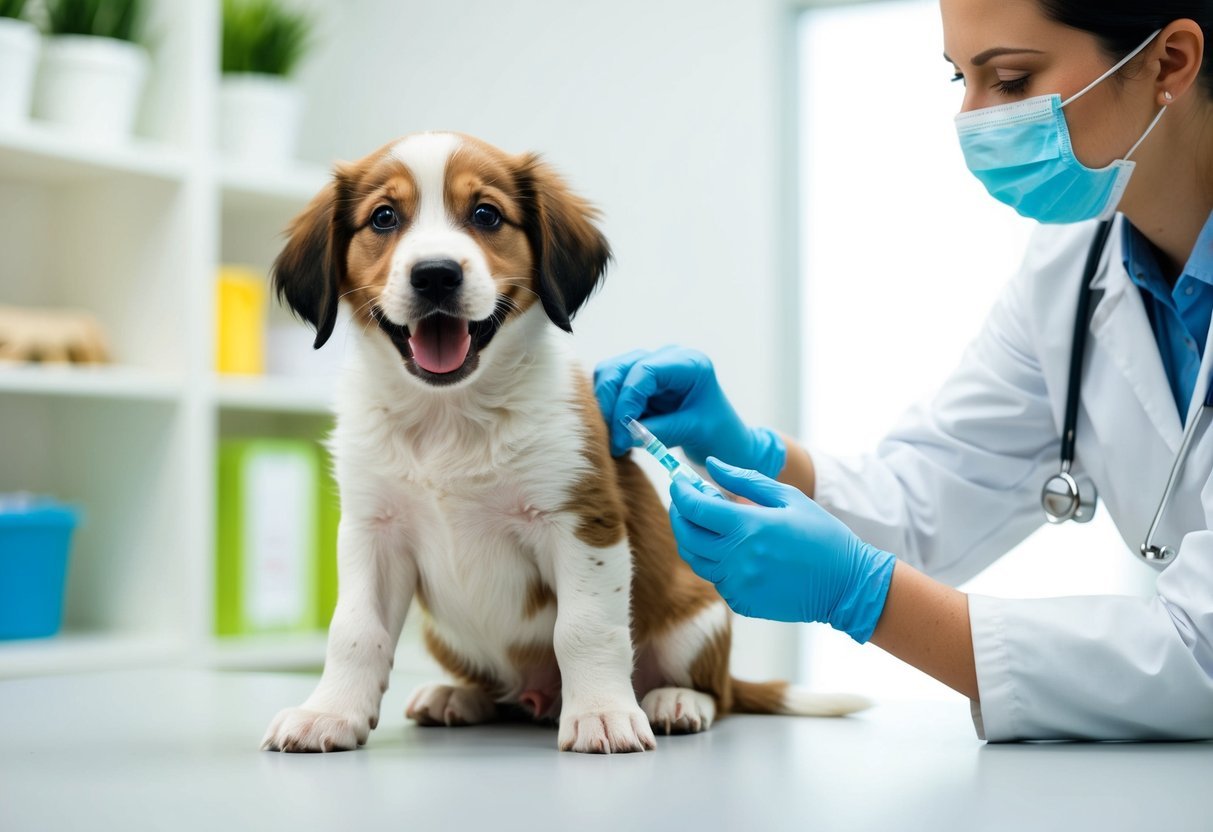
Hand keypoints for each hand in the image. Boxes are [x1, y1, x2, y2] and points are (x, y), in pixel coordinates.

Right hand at [593, 346, 785, 476]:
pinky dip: (608, 409)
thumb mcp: (693, 432)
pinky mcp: (639, 383)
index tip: (622, 431)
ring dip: (606, 406)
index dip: (627, 399)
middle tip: (613, 438)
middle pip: (620, 368)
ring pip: (609, 375)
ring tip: (615, 437)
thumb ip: (658, 431)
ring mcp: (651, 367)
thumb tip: (622, 434)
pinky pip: (611, 389)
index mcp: (689, 363)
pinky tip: (617, 432)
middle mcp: (667, 358)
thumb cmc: (719, 435)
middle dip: (611, 402)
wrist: (724, 442)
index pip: (645, 371)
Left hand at [669, 458, 895, 642]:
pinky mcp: (743, 603)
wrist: (846, 584)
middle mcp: (737, 559)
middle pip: (686, 536)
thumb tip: (710, 465)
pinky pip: (716, 580)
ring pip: (697, 561)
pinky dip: (716, 562)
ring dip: (695, 539)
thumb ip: (744, 479)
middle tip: (685, 500)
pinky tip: (734, 550)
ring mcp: (738, 585)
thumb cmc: (821, 534)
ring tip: (709, 523)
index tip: (680, 481)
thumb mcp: (788, 497)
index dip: (681, 492)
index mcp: (748, 527)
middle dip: (679, 514)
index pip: (694, 507)